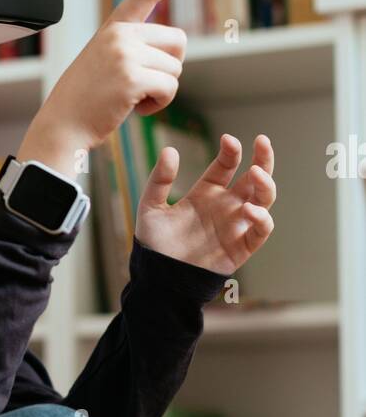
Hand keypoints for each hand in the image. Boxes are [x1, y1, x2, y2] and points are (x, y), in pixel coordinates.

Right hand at [16, 0, 199, 175]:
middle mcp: (119, 35)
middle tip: (145, 84)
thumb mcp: (103, 61)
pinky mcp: (132, 79)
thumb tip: (173, 54)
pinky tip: (137, 109)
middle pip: (177, 40)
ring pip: (175, 68)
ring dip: (162, 89)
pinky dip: (160, 103)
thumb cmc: (84, 100)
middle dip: (169, 66)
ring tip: (133, 99)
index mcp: (113, 28)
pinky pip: (169, 88)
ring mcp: (125, 55)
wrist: (62, 125)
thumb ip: (132, 49)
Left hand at [135, 134, 276, 273]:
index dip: (231, 151)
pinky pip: (260, 231)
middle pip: (253, 178)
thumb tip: (170, 150)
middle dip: (262, 158)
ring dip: (265, 185)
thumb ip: (159, 180)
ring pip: (263, 200)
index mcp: (206, 193)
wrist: (157, 277)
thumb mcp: (150, 207)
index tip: (229, 140)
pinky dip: (262, 219)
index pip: (227, 165)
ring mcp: (235, 226)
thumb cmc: (154, 244)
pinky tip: (250, 209)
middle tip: (262, 141)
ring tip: (256, 173)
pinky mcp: (240, 248)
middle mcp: (225, 206)